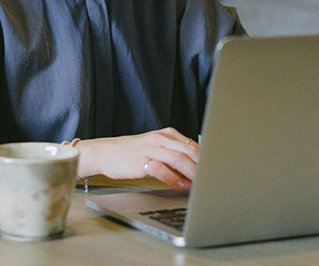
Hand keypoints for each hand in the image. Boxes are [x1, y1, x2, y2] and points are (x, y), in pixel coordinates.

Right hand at [77, 127, 198, 189]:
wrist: (105, 152)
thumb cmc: (131, 153)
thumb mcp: (155, 147)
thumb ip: (174, 155)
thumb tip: (195, 170)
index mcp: (166, 134)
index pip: (192, 144)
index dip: (205, 158)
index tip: (213, 170)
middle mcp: (160, 139)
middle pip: (189, 151)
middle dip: (202, 166)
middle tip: (210, 178)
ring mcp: (150, 149)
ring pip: (178, 159)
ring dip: (191, 172)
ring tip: (198, 183)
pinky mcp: (141, 161)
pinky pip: (161, 169)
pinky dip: (173, 178)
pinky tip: (178, 185)